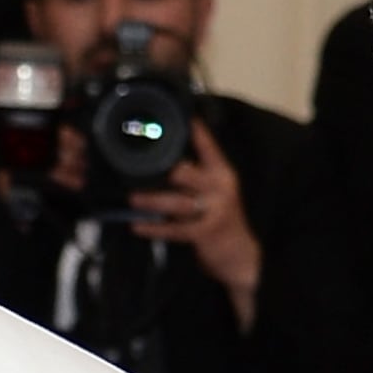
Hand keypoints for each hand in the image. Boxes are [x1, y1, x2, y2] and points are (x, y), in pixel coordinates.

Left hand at [126, 117, 263, 321]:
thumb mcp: (217, 192)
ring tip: (132, 198)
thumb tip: (166, 163)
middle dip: (163, 170)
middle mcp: (220, 188)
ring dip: (152, 200)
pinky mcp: (205, 233)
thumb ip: (197, 176)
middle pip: (186, 172)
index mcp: (222, 173)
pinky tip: (138, 226)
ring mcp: (214, 210)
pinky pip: (175, 229)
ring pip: (177, 202)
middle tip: (136, 165)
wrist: (240, 256)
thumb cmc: (221, 220)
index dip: (194, 130)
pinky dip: (155, 228)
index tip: (178, 116)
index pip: (207, 145)